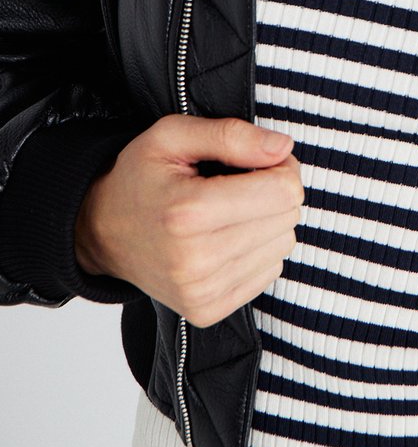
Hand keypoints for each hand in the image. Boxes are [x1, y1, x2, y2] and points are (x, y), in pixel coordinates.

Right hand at [74, 115, 305, 327]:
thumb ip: (231, 135)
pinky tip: (225, 237)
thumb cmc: (139, 177)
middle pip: (287, 217)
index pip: (283, 191)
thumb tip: (283, 147)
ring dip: (267, 222)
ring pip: (283, 245)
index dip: (280, 166)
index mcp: (189, 212)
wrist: (101, 232)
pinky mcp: (208, 310)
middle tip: (238, 183)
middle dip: (274, 191)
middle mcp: (197, 260)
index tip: (254, 161)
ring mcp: (202, 291)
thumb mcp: (173, 135)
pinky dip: (257, 249)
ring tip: (228, 210)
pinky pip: (269, 271)